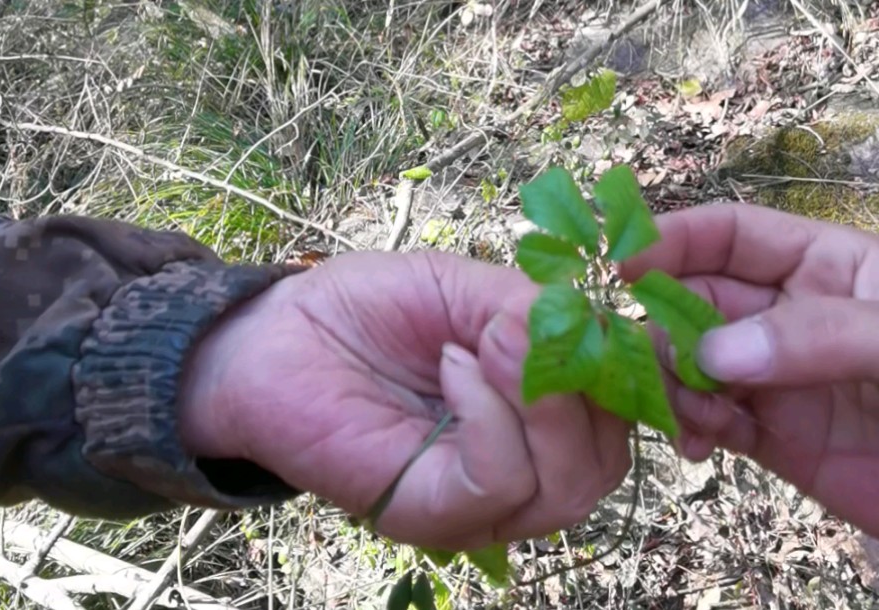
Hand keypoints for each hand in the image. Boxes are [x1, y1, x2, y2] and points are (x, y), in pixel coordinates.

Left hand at [179, 250, 631, 550]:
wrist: (276, 336)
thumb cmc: (365, 310)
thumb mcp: (463, 288)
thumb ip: (534, 309)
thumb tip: (598, 328)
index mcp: (532, 413)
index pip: (618, 416)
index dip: (632, 370)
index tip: (601, 313)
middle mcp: (516, 465)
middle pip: (605, 463)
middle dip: (585, 389)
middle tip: (524, 327)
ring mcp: (476, 499)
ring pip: (567, 487)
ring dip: (541, 402)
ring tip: (485, 339)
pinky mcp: (432, 513)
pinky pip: (501, 485)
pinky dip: (491, 418)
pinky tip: (453, 366)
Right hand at [620, 203, 878, 536]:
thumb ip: (819, 336)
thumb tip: (713, 354)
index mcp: (826, 266)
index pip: (733, 235)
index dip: (674, 239)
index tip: (619, 264)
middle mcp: (789, 315)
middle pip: (695, 300)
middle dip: (658, 323)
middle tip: (633, 359)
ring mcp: (776, 377)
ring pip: (690, 363)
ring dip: (668, 383)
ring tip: (686, 417)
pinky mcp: (772, 438)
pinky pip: (708, 421)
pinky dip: (687, 428)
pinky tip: (697, 446)